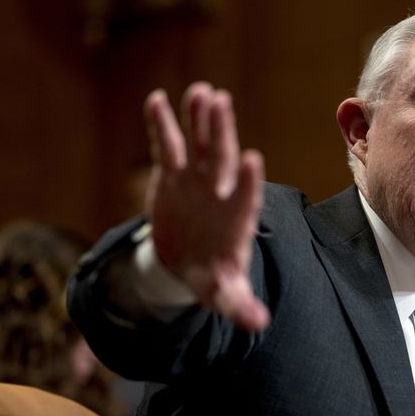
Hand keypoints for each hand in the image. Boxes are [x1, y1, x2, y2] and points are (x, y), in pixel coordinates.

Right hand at [143, 82, 268, 330]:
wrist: (188, 262)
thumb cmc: (212, 277)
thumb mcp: (224, 294)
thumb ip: (239, 305)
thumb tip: (257, 323)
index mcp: (236, 219)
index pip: (245, 197)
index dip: (246, 181)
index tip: (251, 160)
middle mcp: (219, 192)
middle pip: (220, 159)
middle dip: (221, 133)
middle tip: (221, 102)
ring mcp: (196, 180)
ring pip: (198, 145)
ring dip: (198, 119)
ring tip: (201, 92)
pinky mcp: (172, 175)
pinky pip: (168, 146)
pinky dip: (163, 125)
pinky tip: (157, 100)